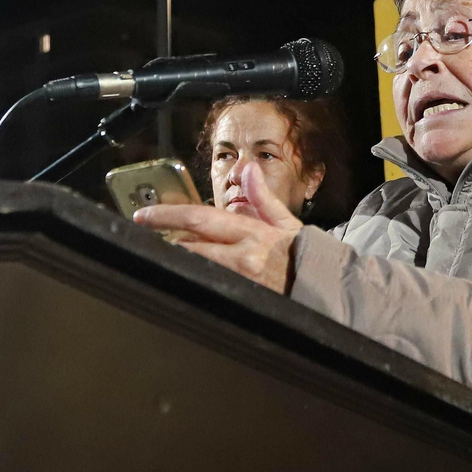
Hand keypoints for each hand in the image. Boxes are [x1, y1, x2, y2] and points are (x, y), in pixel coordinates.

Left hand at [133, 163, 303, 293]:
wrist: (327, 293)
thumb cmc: (306, 258)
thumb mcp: (287, 224)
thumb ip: (262, 198)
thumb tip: (247, 170)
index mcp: (253, 233)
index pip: (200, 219)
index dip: (167, 216)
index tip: (144, 216)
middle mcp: (243, 258)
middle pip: (190, 246)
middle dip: (166, 241)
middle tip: (150, 237)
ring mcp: (239, 282)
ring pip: (194, 267)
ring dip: (179, 260)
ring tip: (167, 256)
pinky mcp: (240, 301)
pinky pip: (206, 286)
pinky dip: (194, 278)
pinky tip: (186, 277)